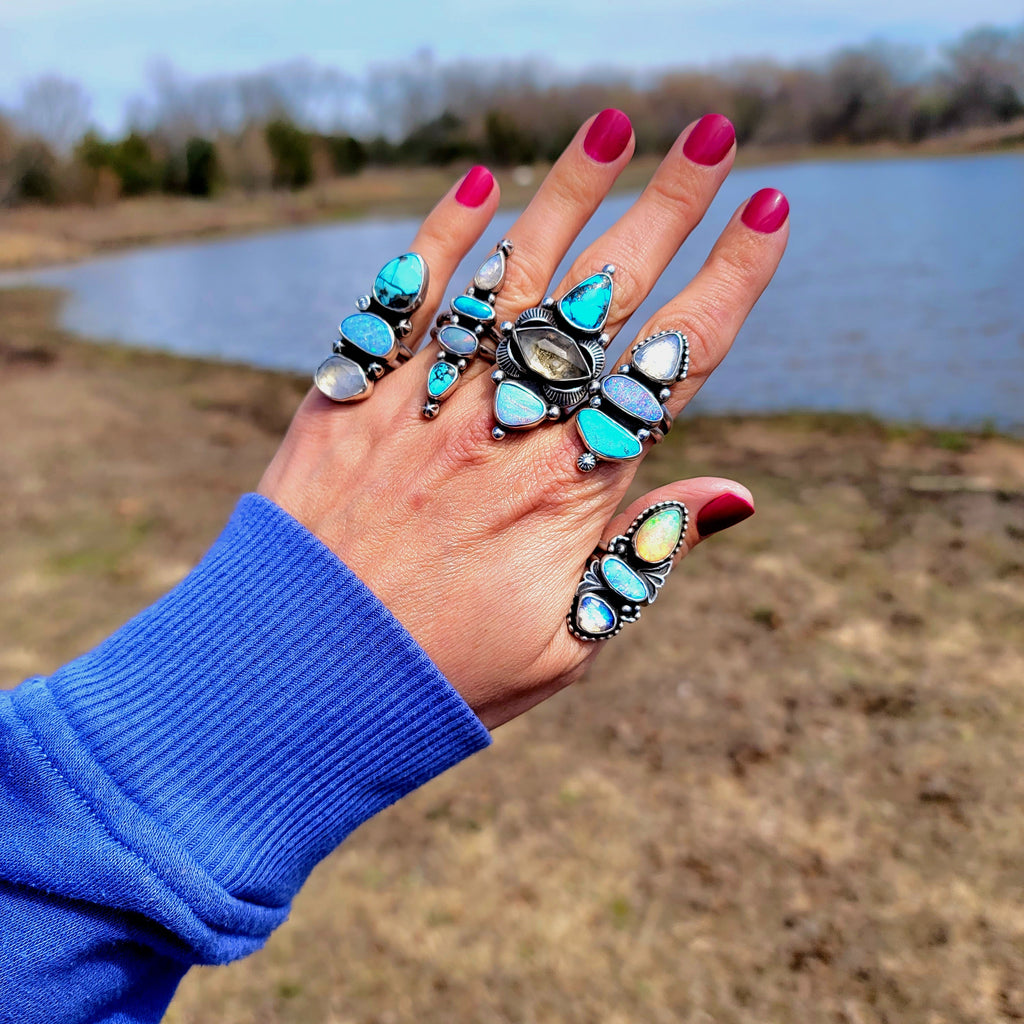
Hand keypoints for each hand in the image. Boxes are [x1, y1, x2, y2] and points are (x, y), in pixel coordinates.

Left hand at [259, 110, 787, 728]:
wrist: (290, 686)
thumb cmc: (443, 680)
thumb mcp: (569, 645)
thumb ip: (647, 559)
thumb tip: (735, 493)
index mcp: (570, 490)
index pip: (671, 364)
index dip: (727, 284)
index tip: (767, 214)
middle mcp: (504, 427)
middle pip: (603, 298)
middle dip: (666, 208)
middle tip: (712, 135)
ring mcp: (424, 402)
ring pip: (511, 277)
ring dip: (566, 196)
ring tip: (612, 127)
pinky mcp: (352, 397)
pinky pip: (402, 299)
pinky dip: (441, 238)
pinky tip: (478, 183)